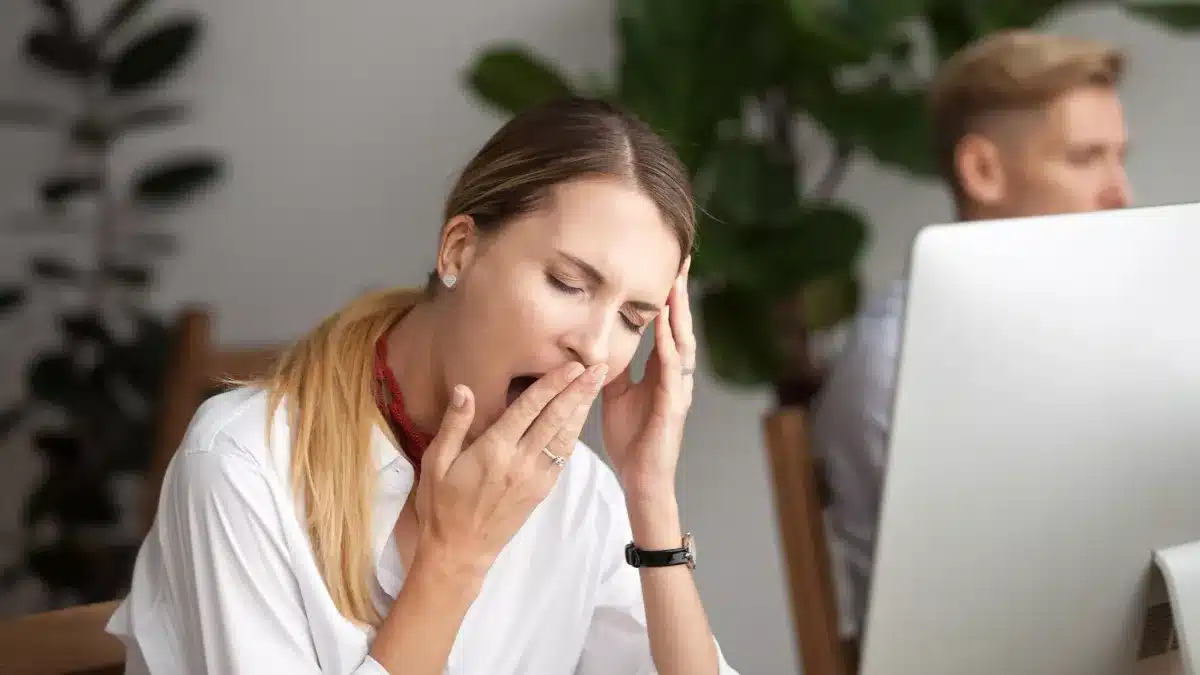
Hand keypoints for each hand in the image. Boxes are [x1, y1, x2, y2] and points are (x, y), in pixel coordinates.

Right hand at [413, 361, 606, 577]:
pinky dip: (574, 434)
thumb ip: (454, 424)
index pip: (530, 408)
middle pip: (556, 418)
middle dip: (579, 391)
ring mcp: (535, 477)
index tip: (573, 365)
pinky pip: (562, 457)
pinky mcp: (542, 491)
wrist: (460, 551)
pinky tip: (580, 418)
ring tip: (597, 385)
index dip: (553, 384)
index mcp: (494, 450)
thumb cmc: (442, 504)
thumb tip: (465, 389)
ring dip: (582, 409)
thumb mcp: (435, 462)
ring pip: (565, 437)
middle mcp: (520, 461)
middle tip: (599, 366)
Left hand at [602, 258, 695, 498]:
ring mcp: (677, 389)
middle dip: (680, 293)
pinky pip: (672, 371)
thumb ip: (611, 369)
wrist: (641, 479)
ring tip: (677, 284)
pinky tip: (666, 329)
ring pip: (682, 342)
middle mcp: (675, 375)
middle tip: (682, 259)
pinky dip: (669, 348)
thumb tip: (596, 345)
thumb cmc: (632, 440)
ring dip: (679, 313)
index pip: (666, 325)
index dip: (667, 296)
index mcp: (661, 371)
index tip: (667, 266)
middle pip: (680, 325)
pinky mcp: (673, 406)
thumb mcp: (615, 395)